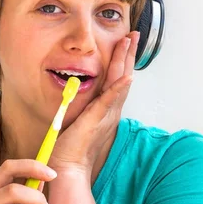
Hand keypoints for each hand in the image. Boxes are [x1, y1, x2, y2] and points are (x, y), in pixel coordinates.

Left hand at [49, 31, 138, 173]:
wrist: (69, 169)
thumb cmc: (71, 148)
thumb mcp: (80, 120)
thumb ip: (84, 106)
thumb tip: (78, 91)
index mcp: (107, 109)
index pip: (117, 78)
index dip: (122, 59)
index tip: (126, 42)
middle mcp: (110, 111)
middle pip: (123, 76)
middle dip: (128, 53)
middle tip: (133, 34)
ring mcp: (105, 115)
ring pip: (118, 82)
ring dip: (125, 61)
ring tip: (129, 43)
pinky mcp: (96, 120)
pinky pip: (109, 101)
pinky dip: (118, 89)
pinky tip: (127, 77)